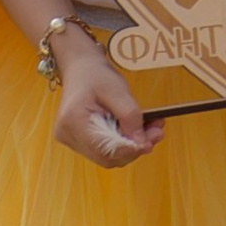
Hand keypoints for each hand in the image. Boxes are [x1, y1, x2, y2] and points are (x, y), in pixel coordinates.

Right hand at [55, 35, 159, 163]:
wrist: (81, 68)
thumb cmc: (96, 75)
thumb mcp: (117, 90)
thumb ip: (130, 116)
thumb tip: (141, 143)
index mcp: (73, 121)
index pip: (104, 148)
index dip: (129, 149)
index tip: (150, 142)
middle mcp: (68, 135)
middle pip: (106, 157)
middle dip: (133, 148)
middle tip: (157, 133)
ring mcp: (71, 140)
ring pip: (107, 156)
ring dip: (131, 147)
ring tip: (151, 129)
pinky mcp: (79, 141)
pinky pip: (105, 150)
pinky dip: (123, 143)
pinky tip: (137, 130)